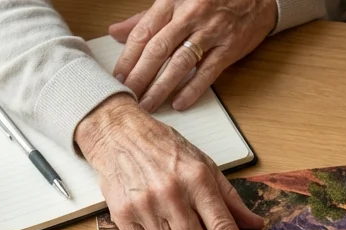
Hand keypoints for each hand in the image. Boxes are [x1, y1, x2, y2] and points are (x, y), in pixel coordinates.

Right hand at [76, 94, 263, 229]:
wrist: (119, 133)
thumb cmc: (165, 149)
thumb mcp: (204, 165)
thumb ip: (229, 198)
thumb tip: (254, 224)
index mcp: (199, 180)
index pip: (223, 229)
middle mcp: (173, 193)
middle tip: (185, 220)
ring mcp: (145, 205)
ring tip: (163, 216)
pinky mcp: (122, 214)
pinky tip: (147, 220)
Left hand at [109, 0, 276, 112]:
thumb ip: (145, 18)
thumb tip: (116, 31)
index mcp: (172, 0)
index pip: (143, 32)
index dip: (128, 57)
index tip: (117, 76)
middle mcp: (190, 14)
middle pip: (158, 49)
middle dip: (139, 76)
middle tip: (127, 96)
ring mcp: (211, 31)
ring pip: (179, 63)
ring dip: (160, 87)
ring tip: (147, 104)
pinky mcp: (229, 47)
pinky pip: (207, 72)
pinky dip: (191, 89)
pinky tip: (178, 102)